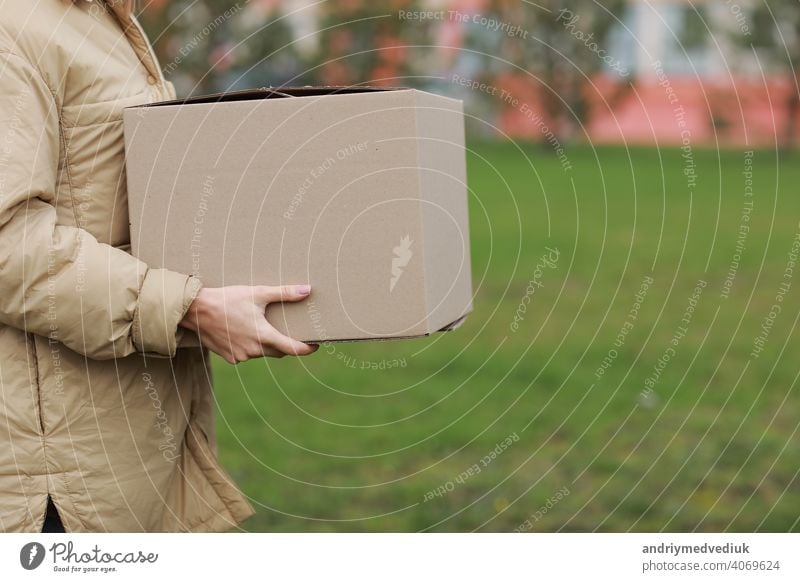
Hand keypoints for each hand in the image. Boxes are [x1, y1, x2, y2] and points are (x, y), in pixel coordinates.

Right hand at [179, 284, 317, 363]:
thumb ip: (284, 293)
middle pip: (278, 351)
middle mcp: (253, 350)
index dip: (307, 348)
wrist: (195, 310)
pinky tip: (244, 332)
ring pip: (262, 353)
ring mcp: (241, 356)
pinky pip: (247, 354)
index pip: (293, 349)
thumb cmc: (227, 299)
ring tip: (263, 326)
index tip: (316, 345)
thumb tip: (308, 290)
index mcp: (263, 336)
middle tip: (291, 331)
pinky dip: (250, 345)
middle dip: (286, 343)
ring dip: (266, 343)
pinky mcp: (230, 358)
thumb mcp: (258, 293)